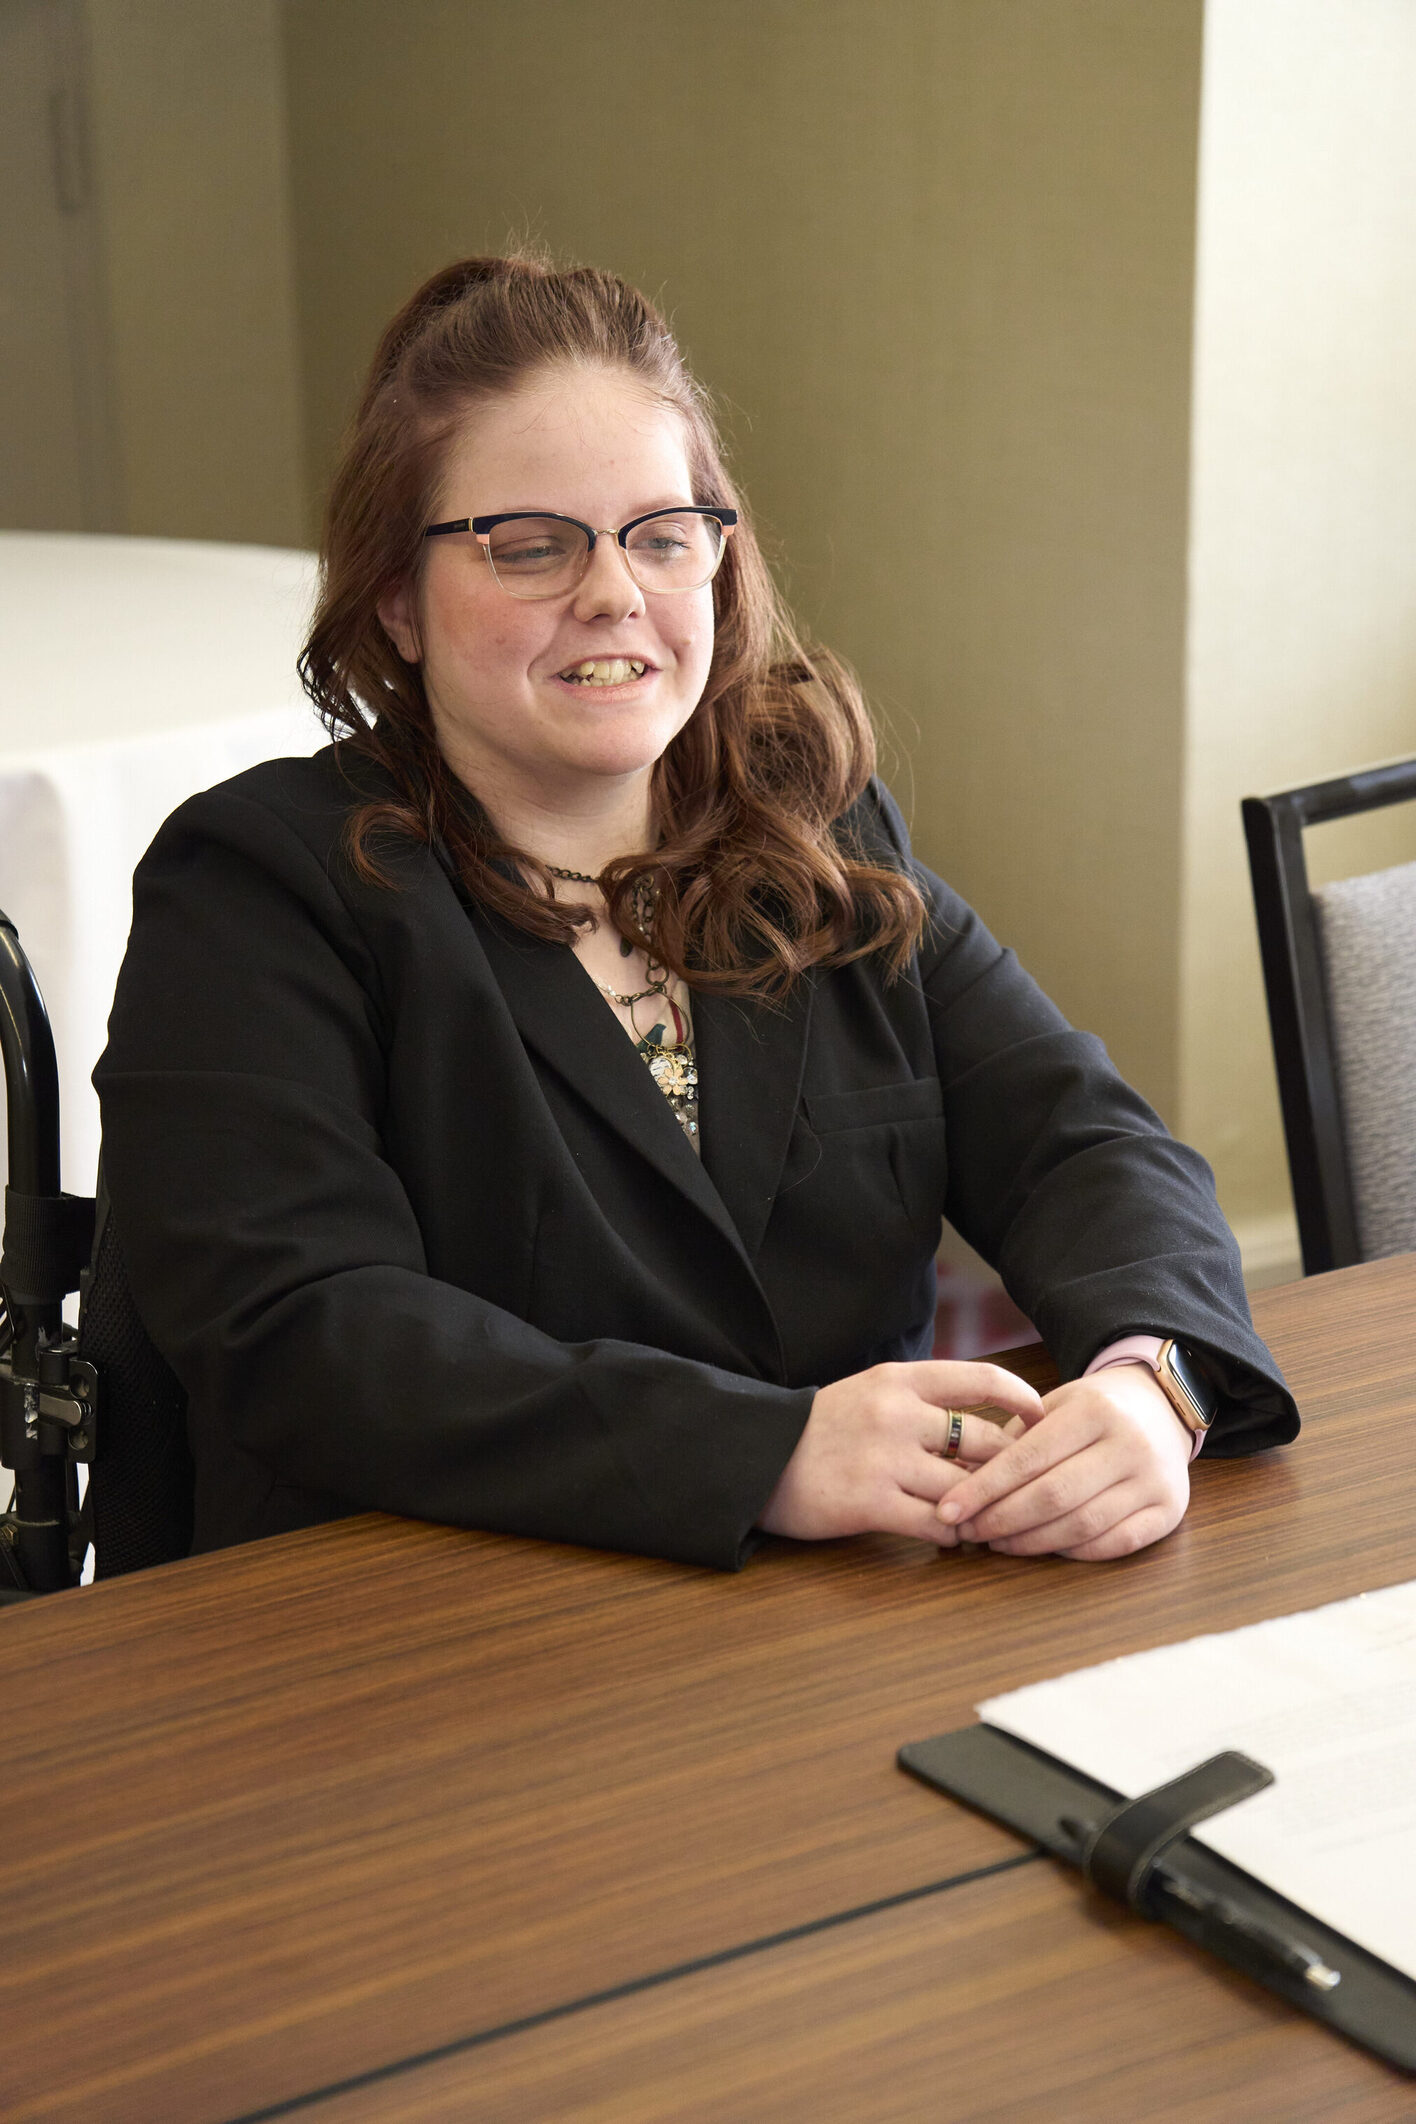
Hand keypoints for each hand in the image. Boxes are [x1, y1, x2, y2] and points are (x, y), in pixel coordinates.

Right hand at [759, 1361, 1045, 1543]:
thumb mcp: (872, 1393)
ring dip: (983, 1507)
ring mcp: (884, 1459)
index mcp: (900, 1379)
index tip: (1043, 1417)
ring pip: (966, 1488)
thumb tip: (987, 1430)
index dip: (1022, 1399)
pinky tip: (950, 1533)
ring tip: (989, 1517)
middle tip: (1025, 1486)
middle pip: (986, 1441)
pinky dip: (952, 1532)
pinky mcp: (869, 1503)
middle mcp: (897, 1414)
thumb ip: (924, 1402)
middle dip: (1012, 1469)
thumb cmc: (821, 1427)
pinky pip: (935, 1524)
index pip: (981, 1379)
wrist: (757, 1455)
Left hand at [934, 1363, 1191, 1559]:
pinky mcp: (1170, 1512)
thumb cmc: (1093, 1410)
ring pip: (1083, 1525)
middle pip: (1053, 1496)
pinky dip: (1076, 1552)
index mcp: (1094, 1410)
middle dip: (1002, 1519)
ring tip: (997, 1543)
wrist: (1161, 1408)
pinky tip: (1045, 1549)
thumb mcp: (1054, 1404)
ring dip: (1032, 1542)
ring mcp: (1154, 1480)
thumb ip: (1012, 1439)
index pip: (1029, 1457)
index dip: (984, 1488)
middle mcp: (1129, 1444)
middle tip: (968, 1531)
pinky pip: (1116, 1543)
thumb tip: (959, 1481)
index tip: (949, 1509)